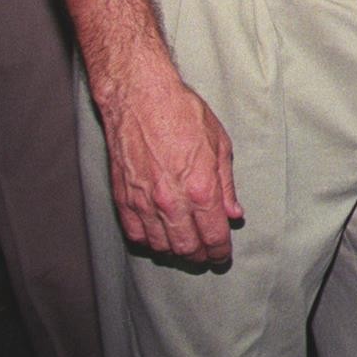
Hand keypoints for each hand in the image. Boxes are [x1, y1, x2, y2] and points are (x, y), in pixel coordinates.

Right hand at [100, 60, 240, 261]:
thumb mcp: (220, 145)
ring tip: (187, 249)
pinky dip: (149, 243)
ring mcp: (144, 202)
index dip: (220, 251)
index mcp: (201, 188)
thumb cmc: (183, 115)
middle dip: (201, 257)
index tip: (224, 255)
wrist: (140, 99)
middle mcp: (171, 201)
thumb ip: (226, 185)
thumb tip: (233, 214)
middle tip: (208, 257)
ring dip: (176, 253)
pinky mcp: (123, 199)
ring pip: (161, 246)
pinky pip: (135, 234)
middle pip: (187, 247)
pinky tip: (159, 239)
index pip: (213, 235)